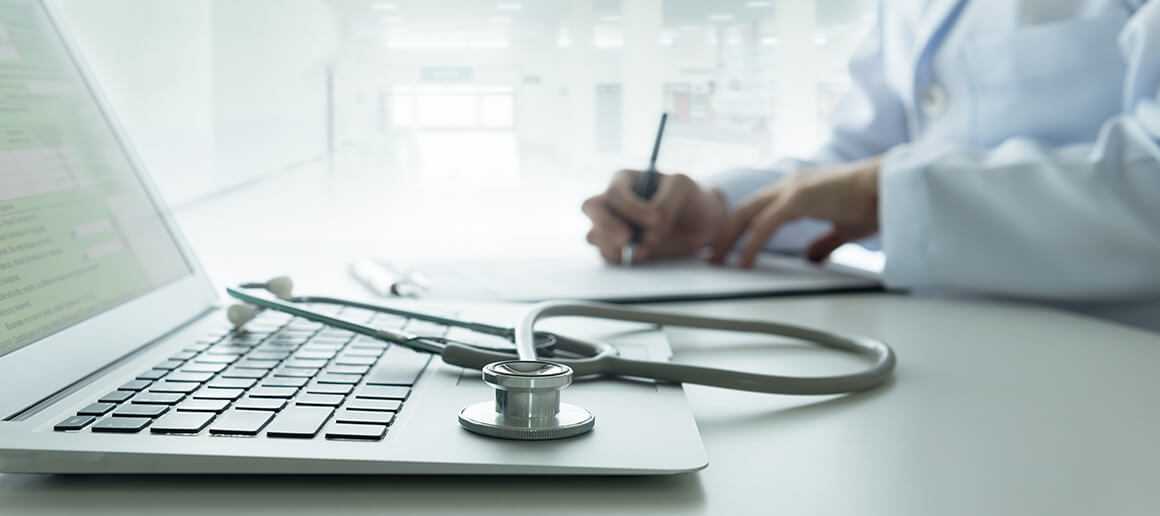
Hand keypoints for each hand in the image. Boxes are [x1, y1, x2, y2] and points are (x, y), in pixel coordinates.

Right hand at [582, 169, 726, 263]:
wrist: (699, 225)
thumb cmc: (688, 199)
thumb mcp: (682, 189)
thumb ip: (665, 205)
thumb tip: (646, 235)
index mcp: (624, 181)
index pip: (615, 193)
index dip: (631, 208)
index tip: (656, 220)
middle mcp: (612, 203)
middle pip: (592, 209)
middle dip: (607, 225)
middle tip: (626, 240)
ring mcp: (611, 227)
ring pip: (594, 235)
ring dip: (612, 245)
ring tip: (640, 252)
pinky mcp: (617, 249)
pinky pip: (607, 256)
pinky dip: (620, 259)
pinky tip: (639, 258)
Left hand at [710, 157, 880, 267]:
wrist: (894, 188)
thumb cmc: (875, 204)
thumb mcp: (843, 230)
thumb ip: (824, 242)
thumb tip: (811, 258)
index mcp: (798, 189)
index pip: (757, 207)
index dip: (738, 227)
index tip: (725, 246)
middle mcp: (789, 185)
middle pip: (743, 209)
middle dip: (723, 232)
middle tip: (710, 255)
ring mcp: (792, 189)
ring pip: (747, 214)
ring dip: (728, 238)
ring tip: (716, 260)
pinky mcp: (799, 198)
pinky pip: (765, 224)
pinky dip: (751, 243)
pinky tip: (743, 261)